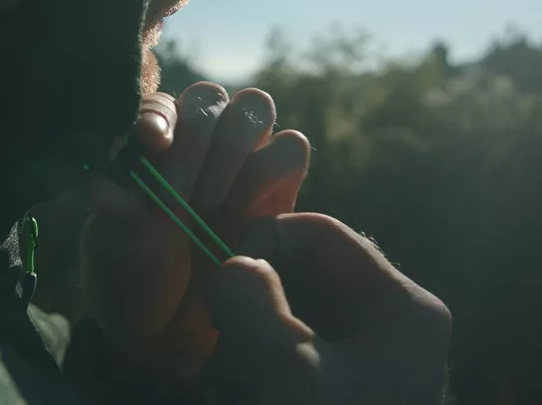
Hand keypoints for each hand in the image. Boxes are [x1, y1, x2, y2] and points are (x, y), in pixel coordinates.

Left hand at [80, 81, 310, 382]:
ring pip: (254, 108)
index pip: (162, 103)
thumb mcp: (112, 245)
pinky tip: (244, 210)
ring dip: (233, 150)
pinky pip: (291, 147)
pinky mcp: (280, 185)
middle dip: (197, 141)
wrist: (174, 330)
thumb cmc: (132, 277)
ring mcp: (241, 159)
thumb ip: (112, 210)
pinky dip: (270, 169)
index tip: (151, 142)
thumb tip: (96, 184)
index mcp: (151, 143)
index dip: (160, 115)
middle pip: (210, 98)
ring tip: (214, 203)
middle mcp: (198, 141)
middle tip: (180, 196)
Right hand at [203, 213, 451, 403]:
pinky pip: (283, 345)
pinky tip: (236, 384)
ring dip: (246, 330)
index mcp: (398, 307)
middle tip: (220, 330)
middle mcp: (386, 323)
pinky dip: (252, 357)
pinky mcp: (333, 384)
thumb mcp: (285, 372)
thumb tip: (228, 267)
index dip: (264, 241)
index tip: (220, 277)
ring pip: (287, 307)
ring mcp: (360, 357)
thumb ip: (248, 300)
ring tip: (227, 370)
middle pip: (303, 271)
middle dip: (252, 293)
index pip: (320, 234)